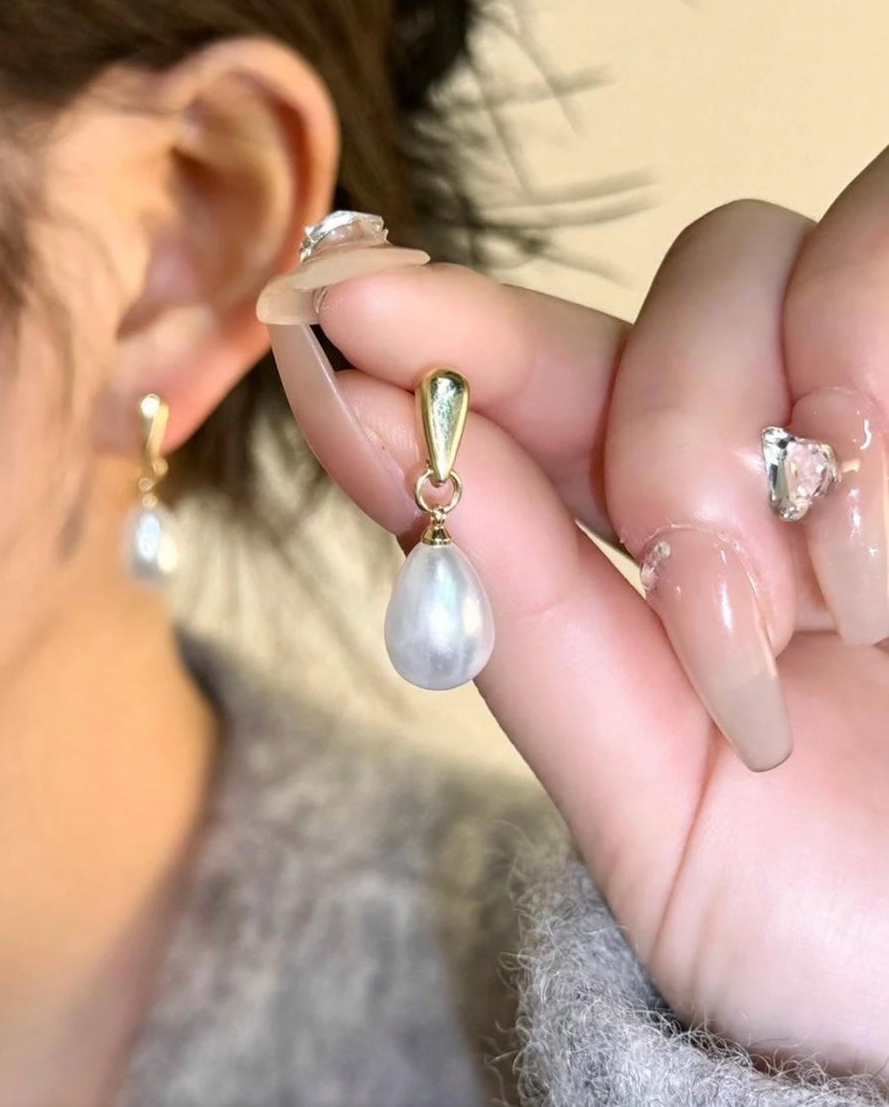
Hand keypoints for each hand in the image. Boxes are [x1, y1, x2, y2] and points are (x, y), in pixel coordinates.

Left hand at [301, 149, 888, 1074]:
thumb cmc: (816, 919)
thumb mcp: (638, 783)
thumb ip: (517, 606)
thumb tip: (367, 426)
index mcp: (689, 530)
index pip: (555, 373)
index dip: (452, 326)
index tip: (342, 300)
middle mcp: (794, 453)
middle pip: (691, 282)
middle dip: (670, 424)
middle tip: (712, 600)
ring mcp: (887, 426)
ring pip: (795, 258)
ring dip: (790, 417)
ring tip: (840, 609)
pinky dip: (877, 395)